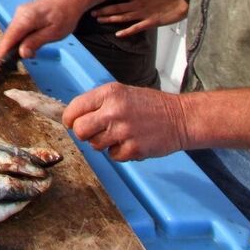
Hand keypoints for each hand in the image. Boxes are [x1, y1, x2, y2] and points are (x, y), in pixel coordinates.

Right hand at [0, 0, 84, 61]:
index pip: (10, 36)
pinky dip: (19, 38)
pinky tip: (27, 46)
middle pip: (9, 35)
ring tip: (22, 56)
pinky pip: (17, 29)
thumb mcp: (53, 33)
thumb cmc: (65, 15)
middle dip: (9, 50)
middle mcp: (20, 13)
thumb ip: (36, 42)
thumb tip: (22, 53)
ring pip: (13, 33)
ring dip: (15, 45)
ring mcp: (21, 12)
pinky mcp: (23, 14)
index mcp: (26, 17)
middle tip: (13, 65)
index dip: (3, 50)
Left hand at [63, 82, 191, 160]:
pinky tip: (131, 142)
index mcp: (110, 93)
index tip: (71, 122)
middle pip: (79, 130)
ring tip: (119, 134)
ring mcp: (124, 131)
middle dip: (83, 133)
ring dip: (103, 143)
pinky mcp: (134, 149)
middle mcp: (114, 111)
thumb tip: (73, 117)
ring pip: (95, 145)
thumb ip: (98, 103)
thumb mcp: (122, 93)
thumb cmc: (150, 105)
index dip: (70, 118)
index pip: (75, 108)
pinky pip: (113, 156)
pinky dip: (119, 152)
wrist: (180, 118)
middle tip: (94, 132)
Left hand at [93, 0, 186, 36]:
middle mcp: (139, 4)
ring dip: (111, 18)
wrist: (183, 1)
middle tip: (92, 11)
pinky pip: (137, 27)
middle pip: (118, 6)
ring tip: (99, 20)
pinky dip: (127, 31)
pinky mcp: (151, 22)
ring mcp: (144, 13)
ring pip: (124, 16)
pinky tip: (118, 34)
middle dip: (104, 8)